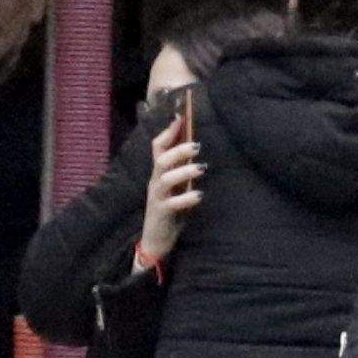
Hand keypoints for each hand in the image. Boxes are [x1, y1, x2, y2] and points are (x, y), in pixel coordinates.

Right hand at [136, 105, 202, 262]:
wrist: (155, 241)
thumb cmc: (170, 210)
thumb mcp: (176, 187)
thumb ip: (182, 170)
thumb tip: (196, 148)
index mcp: (159, 173)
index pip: (158, 147)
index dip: (168, 131)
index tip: (181, 116)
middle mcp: (155, 182)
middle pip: (161, 160)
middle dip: (178, 150)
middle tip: (198, 145)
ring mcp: (157, 198)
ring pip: (165, 179)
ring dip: (184, 171)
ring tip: (202, 168)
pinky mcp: (161, 213)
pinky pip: (171, 204)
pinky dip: (186, 198)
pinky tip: (199, 196)